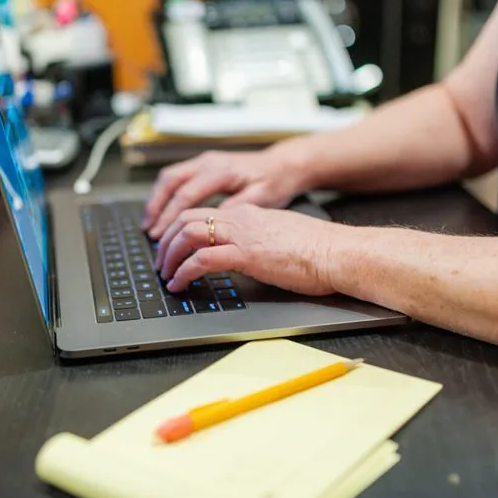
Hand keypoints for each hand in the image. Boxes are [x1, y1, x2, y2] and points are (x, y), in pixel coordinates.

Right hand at [142, 149, 307, 238]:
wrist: (284, 164)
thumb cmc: (275, 182)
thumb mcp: (261, 198)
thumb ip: (235, 209)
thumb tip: (211, 223)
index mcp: (220, 171)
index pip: (186, 195)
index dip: (171, 217)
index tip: (160, 235)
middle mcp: (208, 162)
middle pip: (170, 181)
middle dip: (156, 207)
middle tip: (149, 231)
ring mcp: (205, 161)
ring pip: (169, 176)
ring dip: (156, 199)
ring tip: (150, 223)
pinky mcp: (205, 164)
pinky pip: (177, 176)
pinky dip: (165, 193)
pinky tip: (162, 209)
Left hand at [153, 204, 341, 296]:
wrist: (337, 251)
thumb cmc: (317, 250)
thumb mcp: (279, 236)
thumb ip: (258, 239)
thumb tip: (246, 253)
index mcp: (248, 213)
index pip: (202, 213)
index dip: (179, 230)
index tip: (172, 247)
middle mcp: (240, 218)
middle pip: (186, 219)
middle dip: (166, 241)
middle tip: (161, 262)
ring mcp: (242, 234)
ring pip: (187, 234)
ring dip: (170, 255)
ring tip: (166, 274)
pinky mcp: (246, 254)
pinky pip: (202, 259)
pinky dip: (184, 272)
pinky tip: (180, 284)